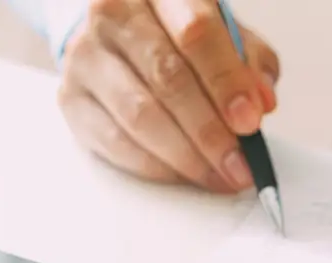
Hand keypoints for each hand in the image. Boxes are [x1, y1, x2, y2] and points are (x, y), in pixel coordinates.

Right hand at [57, 0, 278, 192]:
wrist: (115, 36)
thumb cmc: (175, 34)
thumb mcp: (222, 33)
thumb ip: (247, 62)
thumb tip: (261, 102)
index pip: (196, 32)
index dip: (226, 81)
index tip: (250, 122)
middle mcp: (113, 14)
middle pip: (167, 77)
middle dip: (209, 131)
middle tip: (238, 165)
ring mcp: (86, 57)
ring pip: (140, 115)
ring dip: (186, 156)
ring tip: (218, 176)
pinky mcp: (70, 98)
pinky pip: (115, 142)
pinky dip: (156, 166)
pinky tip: (184, 174)